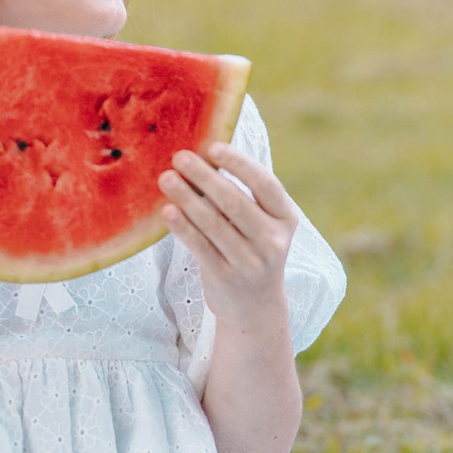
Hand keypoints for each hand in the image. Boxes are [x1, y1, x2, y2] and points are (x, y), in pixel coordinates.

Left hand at [160, 143, 298, 324]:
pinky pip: (200, 246)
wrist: (255, 306)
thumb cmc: (251, 251)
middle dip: (205, 177)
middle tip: (180, 157)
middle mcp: (273, 241)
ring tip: (166, 178)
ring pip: (214, 224)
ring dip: (187, 198)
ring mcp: (250, 262)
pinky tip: (168, 211)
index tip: (213, 146)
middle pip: (236, 203)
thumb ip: (241, 197)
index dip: (239, 164)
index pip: (266, 185)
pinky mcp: (225, 277)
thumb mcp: (261, 226)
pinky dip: (183, 227)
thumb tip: (201, 158)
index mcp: (285, 219)